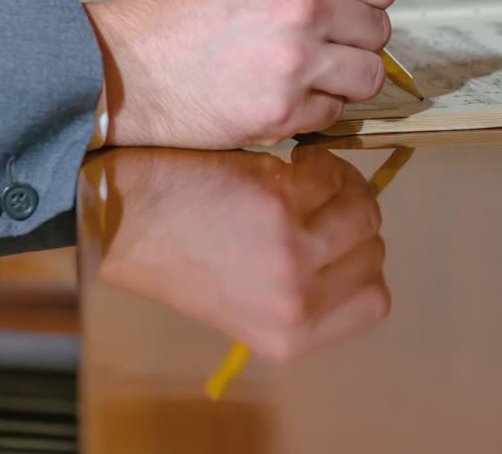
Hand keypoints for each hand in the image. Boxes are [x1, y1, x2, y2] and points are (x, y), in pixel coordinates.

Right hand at [84, 0, 398, 147]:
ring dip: (342, 81)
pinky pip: (332, 114)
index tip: (350, 13)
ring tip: (301, 77)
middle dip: (353, 43)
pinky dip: (310, 112)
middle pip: (378, 32)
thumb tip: (351, 1)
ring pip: (366, 78)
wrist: (119, 67)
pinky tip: (273, 98)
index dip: (368, 2)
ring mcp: (297, 61)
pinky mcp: (285, 111)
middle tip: (316, 50)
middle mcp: (304, 4)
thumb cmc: (171, 15)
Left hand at [91, 145, 389, 359]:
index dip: (363, 264)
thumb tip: (362, 239)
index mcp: (292, 338)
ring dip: (341, 185)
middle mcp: (297, 304)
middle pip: (374, 249)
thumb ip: (307, 290)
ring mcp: (292, 256)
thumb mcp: (250, 304)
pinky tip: (289, 163)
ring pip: (363, 209)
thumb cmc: (182, 256)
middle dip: (352, 217)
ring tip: (305, 178)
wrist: (126, 220)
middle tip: (319, 199)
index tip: (337, 239)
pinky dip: (318, 163)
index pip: (375, 301)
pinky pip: (332, 175)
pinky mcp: (280, 205)